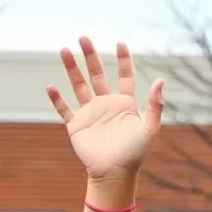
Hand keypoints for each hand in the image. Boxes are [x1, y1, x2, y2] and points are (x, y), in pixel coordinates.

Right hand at [48, 39, 162, 182]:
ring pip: (79, 86)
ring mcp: (91, 114)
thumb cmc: (135, 154)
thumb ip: (155, 105)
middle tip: (83, 37)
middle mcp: (107, 105)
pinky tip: (51, 86)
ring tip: (63, 49)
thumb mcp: (149, 129)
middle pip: (97, 75)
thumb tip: (161, 80)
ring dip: (71, 69)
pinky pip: (64, 109)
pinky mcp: (77, 125)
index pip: (125, 77)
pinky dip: (56, 99)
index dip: (123, 60)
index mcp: (125, 105)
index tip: (120, 43)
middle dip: (91, 56)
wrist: (116, 173)